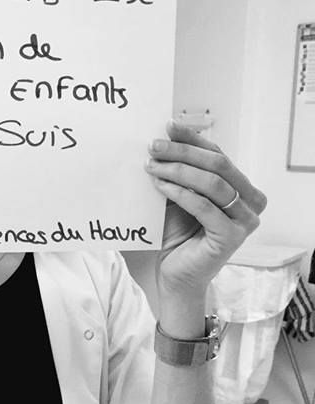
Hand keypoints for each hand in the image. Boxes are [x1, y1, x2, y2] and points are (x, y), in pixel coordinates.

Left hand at [146, 120, 266, 297]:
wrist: (176, 277)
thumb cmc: (179, 237)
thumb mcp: (179, 197)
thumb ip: (180, 174)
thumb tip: (163, 140)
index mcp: (242, 188)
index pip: (218, 155)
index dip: (193, 139)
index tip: (168, 126)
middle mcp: (251, 202)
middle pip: (218, 165)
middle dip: (183, 152)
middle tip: (155, 146)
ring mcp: (245, 221)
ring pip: (213, 183)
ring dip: (179, 170)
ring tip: (152, 166)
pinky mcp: (231, 237)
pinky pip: (205, 207)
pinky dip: (180, 193)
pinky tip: (160, 185)